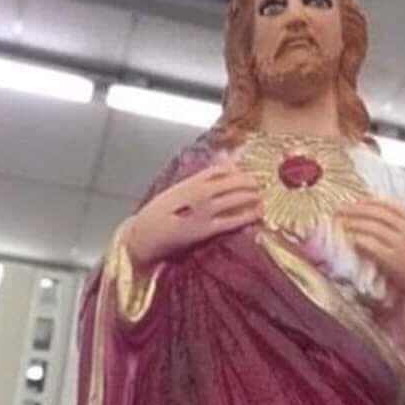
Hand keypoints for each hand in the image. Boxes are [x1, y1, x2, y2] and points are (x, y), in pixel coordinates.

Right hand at [123, 163, 262, 268]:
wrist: (143, 235)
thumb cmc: (157, 214)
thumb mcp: (175, 191)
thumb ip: (195, 182)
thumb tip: (217, 170)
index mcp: (190, 181)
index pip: (220, 170)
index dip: (236, 170)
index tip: (245, 173)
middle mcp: (199, 192)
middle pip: (233, 182)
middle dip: (249, 182)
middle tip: (259, 185)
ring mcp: (204, 211)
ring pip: (236, 198)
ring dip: (252, 196)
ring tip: (261, 198)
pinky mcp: (206, 229)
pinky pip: (233, 220)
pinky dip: (248, 216)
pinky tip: (258, 214)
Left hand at [336, 196, 404, 312]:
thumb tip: (382, 219)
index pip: (390, 205)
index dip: (371, 201)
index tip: (356, 200)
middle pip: (377, 214)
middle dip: (356, 210)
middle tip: (339, 210)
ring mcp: (401, 246)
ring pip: (373, 228)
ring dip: (355, 223)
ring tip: (341, 224)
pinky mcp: (395, 262)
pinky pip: (374, 247)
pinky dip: (362, 241)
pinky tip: (353, 240)